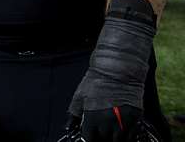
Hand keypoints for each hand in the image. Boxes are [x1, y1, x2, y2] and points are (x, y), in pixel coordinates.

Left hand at [64, 0, 155, 141]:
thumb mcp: (80, 95)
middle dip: (102, 138)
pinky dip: (126, 135)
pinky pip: (131, 135)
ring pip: (119, 141)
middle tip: (101, 134)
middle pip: (105, 141)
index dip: (89, 138)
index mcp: (92, 118)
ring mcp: (122, 122)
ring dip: (114, 138)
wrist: (118, 69)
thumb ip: (74, 112)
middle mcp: (107, 123)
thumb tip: (69, 125)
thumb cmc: (97, 80)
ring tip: (111, 132)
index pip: (89, 139)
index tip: (90, 137)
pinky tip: (122, 130)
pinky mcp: (135, 118)